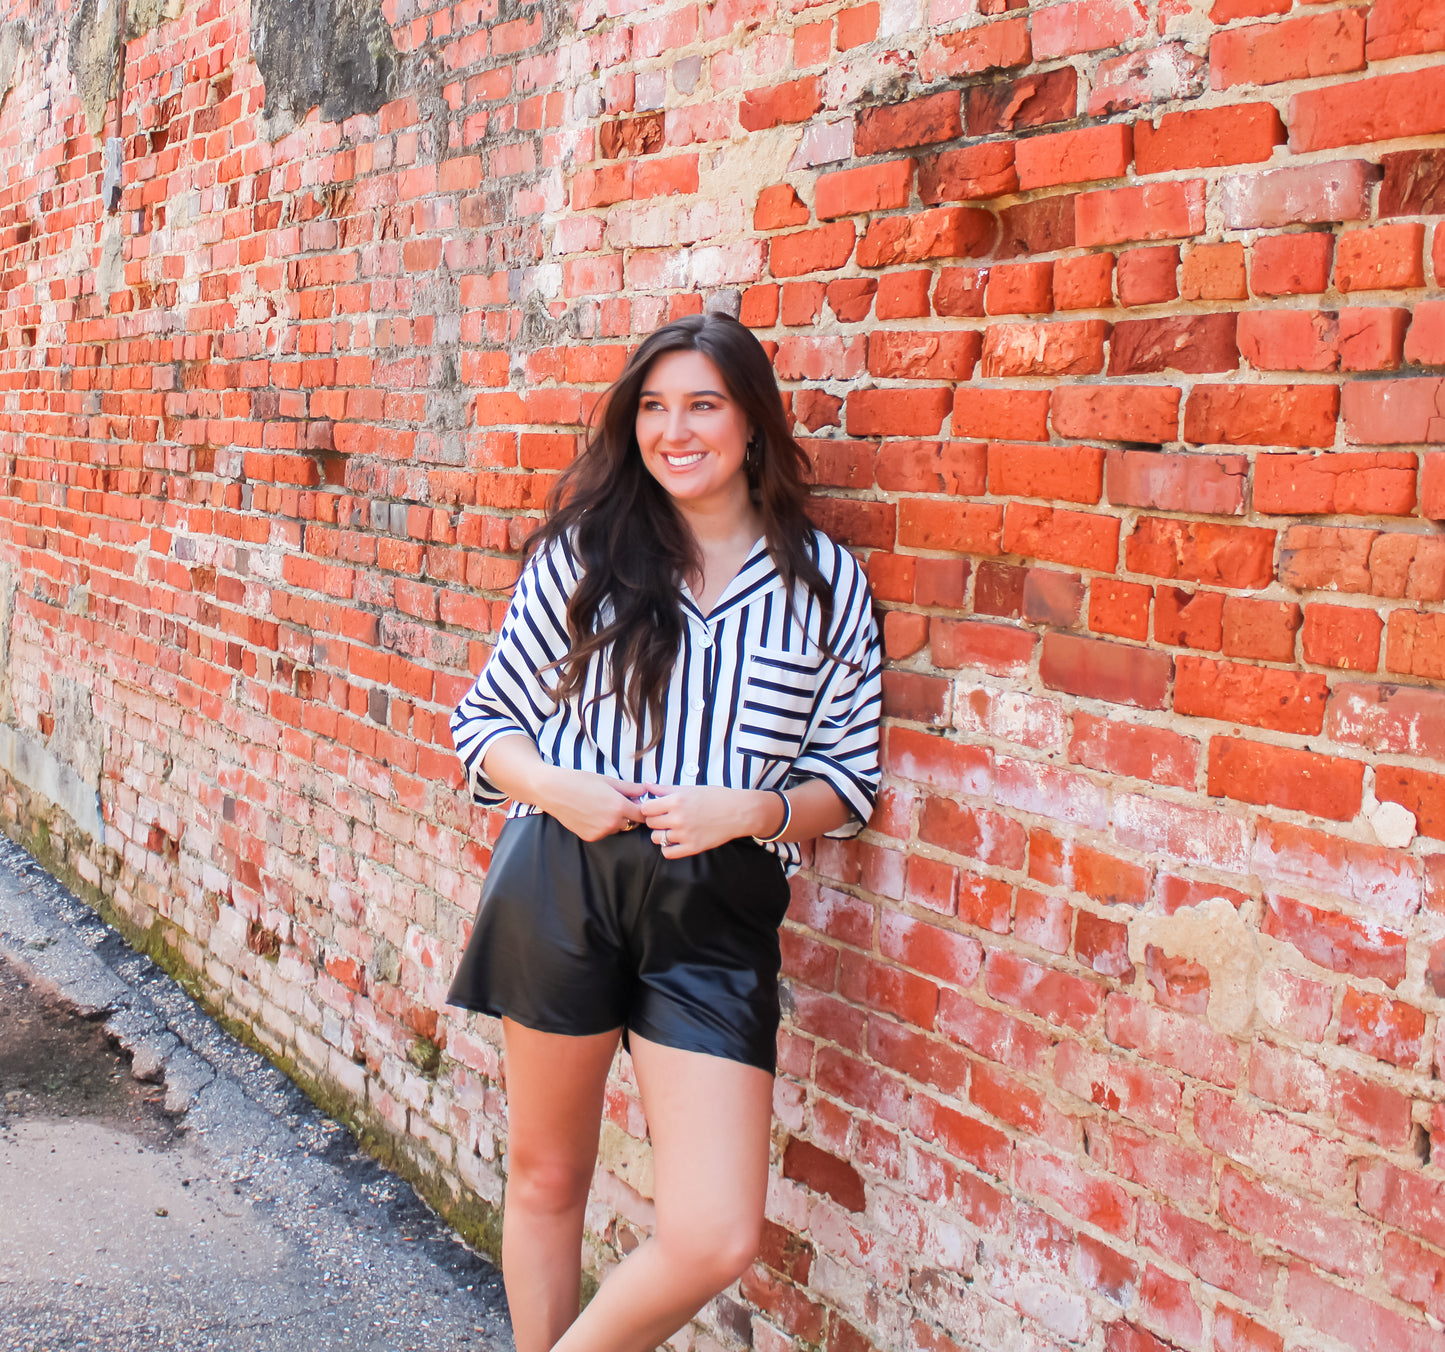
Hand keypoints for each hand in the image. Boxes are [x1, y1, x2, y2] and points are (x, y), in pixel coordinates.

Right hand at [532, 766, 647, 840]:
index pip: (643, 815)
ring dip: (615, 820)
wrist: (553, 791)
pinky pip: (604, 832)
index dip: (643, 809)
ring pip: (617, 828)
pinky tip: (591, 813)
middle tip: (617, 800)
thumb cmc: (580, 781)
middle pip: (632, 823)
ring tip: (601, 805)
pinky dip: (602, 825)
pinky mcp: (590, 837)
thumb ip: (630, 788)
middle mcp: (611, 822)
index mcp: (619, 806)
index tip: (639, 803)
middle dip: (629, 814)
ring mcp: (600, 832)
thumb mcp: (608, 780)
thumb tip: (646, 790)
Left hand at [637, 785, 781, 857]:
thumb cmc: (715, 797)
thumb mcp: (690, 788)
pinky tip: (675, 840)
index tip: (655, 808)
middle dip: (655, 820)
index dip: (648, 808)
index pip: (645, 809)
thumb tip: (646, 786)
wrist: (738, 812)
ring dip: (661, 834)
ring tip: (672, 828)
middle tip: (665, 818)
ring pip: (656, 838)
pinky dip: (668, 847)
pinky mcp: (692, 847)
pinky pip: (667, 852)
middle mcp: (678, 818)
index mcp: (676, 801)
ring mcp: (685, 834)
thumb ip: (665, 789)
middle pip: (650, 823)